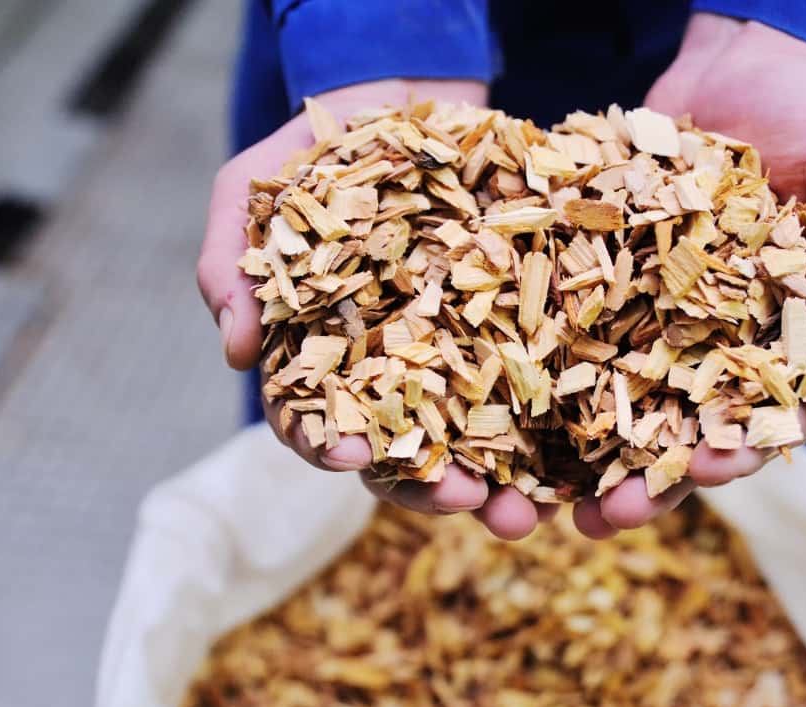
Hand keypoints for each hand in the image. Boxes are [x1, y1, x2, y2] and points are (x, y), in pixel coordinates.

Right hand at [197, 78, 555, 539]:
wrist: (405, 95)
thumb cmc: (321, 151)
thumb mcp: (258, 190)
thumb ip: (231, 261)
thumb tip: (232, 350)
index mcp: (323, 356)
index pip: (317, 418)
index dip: (328, 443)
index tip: (347, 454)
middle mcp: (391, 371)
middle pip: (402, 451)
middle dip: (428, 486)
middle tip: (463, 500)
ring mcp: (455, 355)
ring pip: (472, 440)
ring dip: (497, 483)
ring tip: (524, 511)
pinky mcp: (510, 330)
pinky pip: (532, 388)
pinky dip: (551, 431)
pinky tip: (574, 460)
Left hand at [571, 14, 805, 537]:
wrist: (741, 60)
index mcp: (783, 339)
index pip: (766, 414)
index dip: (738, 447)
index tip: (704, 467)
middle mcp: (711, 344)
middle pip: (676, 430)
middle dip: (644, 482)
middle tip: (604, 519)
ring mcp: (651, 318)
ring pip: (611, 404)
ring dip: (577, 459)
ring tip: (540, 505)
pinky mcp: (598, 283)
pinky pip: (564, 334)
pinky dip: (534, 379)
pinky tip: (495, 419)